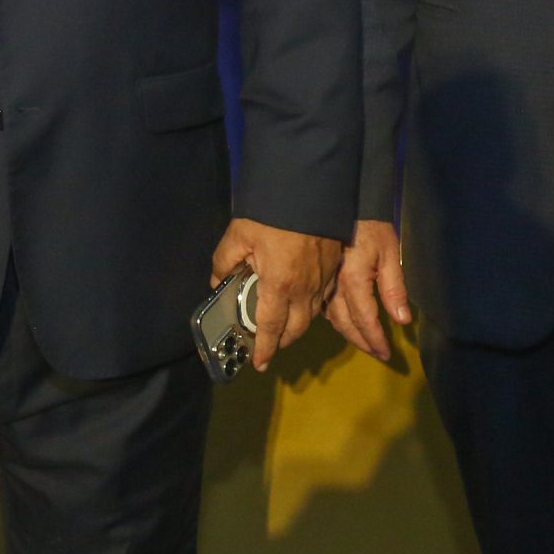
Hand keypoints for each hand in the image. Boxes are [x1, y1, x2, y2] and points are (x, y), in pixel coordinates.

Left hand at [209, 217, 343, 370]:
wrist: (310, 190)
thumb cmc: (272, 213)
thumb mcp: (238, 236)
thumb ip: (224, 262)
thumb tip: (217, 282)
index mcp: (279, 285)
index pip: (270, 327)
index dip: (264, 348)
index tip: (259, 363)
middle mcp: (304, 289)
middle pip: (296, 328)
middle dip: (282, 341)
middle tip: (269, 344)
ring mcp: (324, 279)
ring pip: (312, 315)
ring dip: (298, 326)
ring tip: (284, 326)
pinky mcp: (335, 268)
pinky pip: (324, 298)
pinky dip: (312, 307)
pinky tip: (303, 301)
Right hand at [323, 219, 411, 363]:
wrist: (343, 203)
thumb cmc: (371, 226)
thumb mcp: (390, 252)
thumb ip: (394, 287)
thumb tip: (403, 320)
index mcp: (353, 281)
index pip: (365, 319)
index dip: (375, 340)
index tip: (386, 354)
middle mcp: (334, 286)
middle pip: (346, 323)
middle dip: (362, 341)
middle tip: (376, 353)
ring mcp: (323, 282)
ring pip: (332, 317)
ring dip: (348, 333)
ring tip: (362, 342)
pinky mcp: (318, 276)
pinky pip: (323, 305)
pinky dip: (335, 319)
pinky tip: (342, 321)